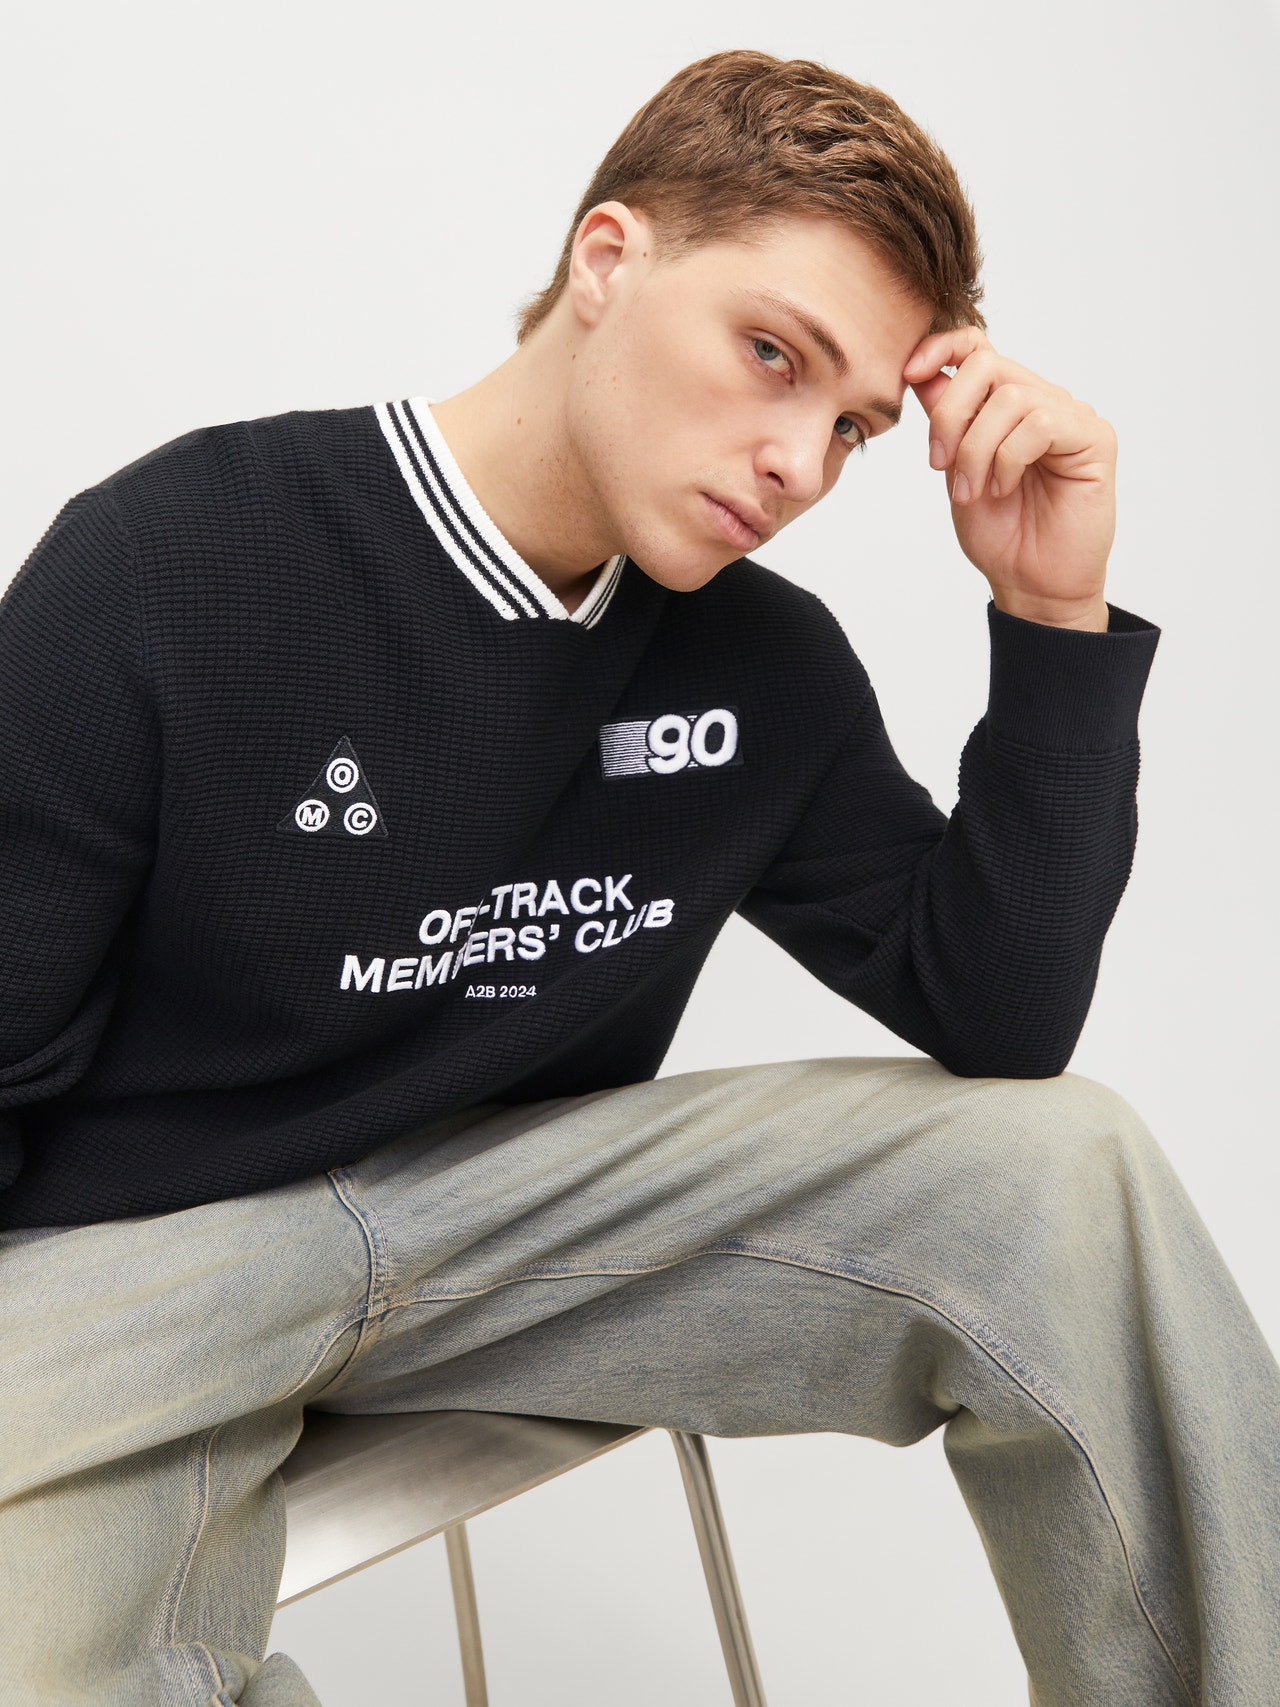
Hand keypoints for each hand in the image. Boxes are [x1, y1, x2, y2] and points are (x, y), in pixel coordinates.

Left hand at [905, 329, 1115, 630]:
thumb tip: (921, 373)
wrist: (1031, 583)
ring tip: (974, 491)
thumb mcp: (956, 470)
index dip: (941, 348)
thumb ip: (946, 421)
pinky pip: (1041, 423)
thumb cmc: (1000, 534)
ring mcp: (1070, 415)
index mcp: (1006, 405)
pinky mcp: (1094, 437)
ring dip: (977, 449)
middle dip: (950, 415)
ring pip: (1010, 397)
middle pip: (987, 365)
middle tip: (939, 464)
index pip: (977, 347)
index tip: (909, 373)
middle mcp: (1041, 400)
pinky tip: (1003, 488)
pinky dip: (1009, 458)